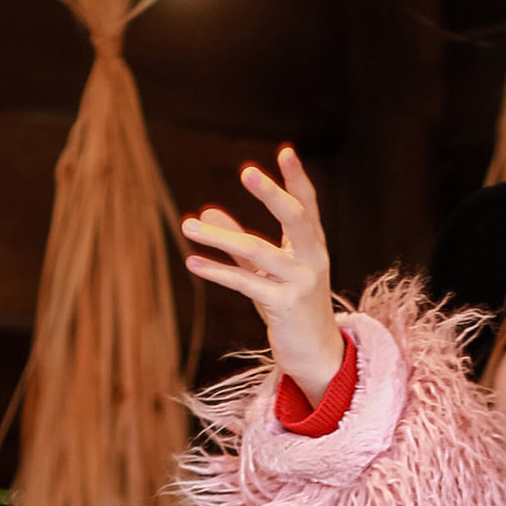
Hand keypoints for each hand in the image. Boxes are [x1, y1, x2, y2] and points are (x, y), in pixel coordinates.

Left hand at [182, 146, 344, 400]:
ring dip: (221, 238)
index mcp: (312, 246)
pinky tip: (194, 262)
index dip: (297, 178)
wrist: (316, 355)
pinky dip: (217, 271)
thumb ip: (238, 240)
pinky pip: (246, 283)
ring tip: (189, 226)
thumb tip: (206, 212)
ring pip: (259, 252)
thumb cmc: (291, 308)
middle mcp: (312, 260)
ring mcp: (301, 283)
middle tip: (248, 172)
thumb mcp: (266, 271)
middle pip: (296, 219)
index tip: (285, 151)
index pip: (307, 205)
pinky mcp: (285, 306)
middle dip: (272, 194)